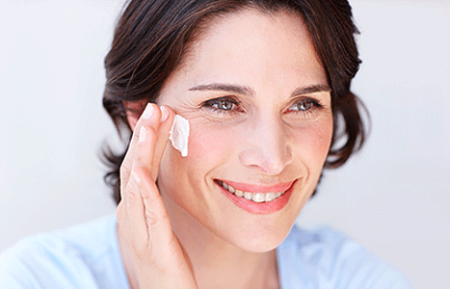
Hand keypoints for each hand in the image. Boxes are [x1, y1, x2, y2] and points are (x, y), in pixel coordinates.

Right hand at [116, 103, 197, 288]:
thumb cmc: (164, 264)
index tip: (159, 113)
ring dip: (142, 152)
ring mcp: (139, 231)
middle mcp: (132, 216)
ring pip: (137, 184)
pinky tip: (144, 171)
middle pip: (135, 167)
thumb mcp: (159, 226)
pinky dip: (143, 191)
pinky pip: (148, 214)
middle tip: (155, 106)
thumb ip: (157, 201)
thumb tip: (159, 176)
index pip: (140, 166)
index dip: (148, 139)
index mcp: (136, 210)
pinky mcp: (154, 246)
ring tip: (149, 124)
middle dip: (144, 136)